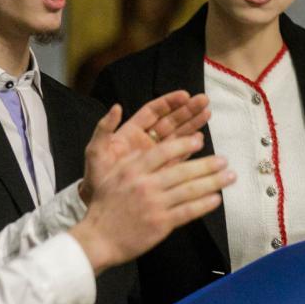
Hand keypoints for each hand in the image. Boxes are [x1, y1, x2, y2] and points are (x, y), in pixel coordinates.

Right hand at [71, 132, 234, 273]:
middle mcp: (145, 185)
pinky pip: (189, 211)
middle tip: (224, 160)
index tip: (200, 140)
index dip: (183, 145)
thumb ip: (134, 160)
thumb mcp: (112, 175)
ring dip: (213, 182)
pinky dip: (204, 204)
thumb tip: (157, 146)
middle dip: (207, 165)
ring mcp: (154, 205)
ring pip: (190, 190)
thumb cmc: (106, 206)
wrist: (97, 239)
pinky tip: (217, 199)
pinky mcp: (161, 223)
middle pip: (182, 171)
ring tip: (229, 177)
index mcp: (132, 170)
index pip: (163, 152)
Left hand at [81, 92, 210, 203]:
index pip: (153, 112)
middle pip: (170, 121)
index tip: (184, 95)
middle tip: (203, 100)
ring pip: (178, 135)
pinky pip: (180, 154)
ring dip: (193, 124)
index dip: (168, 103)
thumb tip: (115, 107)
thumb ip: (104, 129)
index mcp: (130, 133)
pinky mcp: (165, 169)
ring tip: (208, 113)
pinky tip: (200, 137)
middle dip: (187, 110)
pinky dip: (190, 146)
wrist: (103, 208)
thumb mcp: (96, 152)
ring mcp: (157, 156)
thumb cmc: (97, 179)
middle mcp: (146, 141)